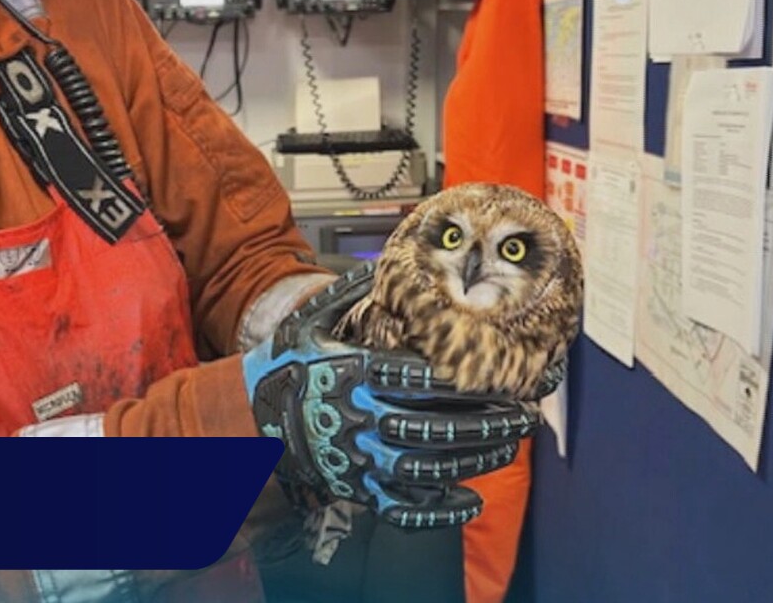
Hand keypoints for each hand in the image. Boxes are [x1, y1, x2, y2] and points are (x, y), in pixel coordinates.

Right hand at [243, 263, 540, 528]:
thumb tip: (385, 262)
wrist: (249, 417)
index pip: (413, 377)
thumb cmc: (289, 364)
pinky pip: (401, 508)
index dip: (458, 377)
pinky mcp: (356, 488)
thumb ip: (348, 292)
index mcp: (350, 374)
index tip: (494, 372)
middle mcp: (357, 419)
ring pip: (426, 466)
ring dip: (474, 458)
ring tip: (509, 443)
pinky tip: (471, 500)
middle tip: (522, 412)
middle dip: (485, 421)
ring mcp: (358, 458)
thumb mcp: (310, 319)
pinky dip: (438, 511)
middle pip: (432, 425)